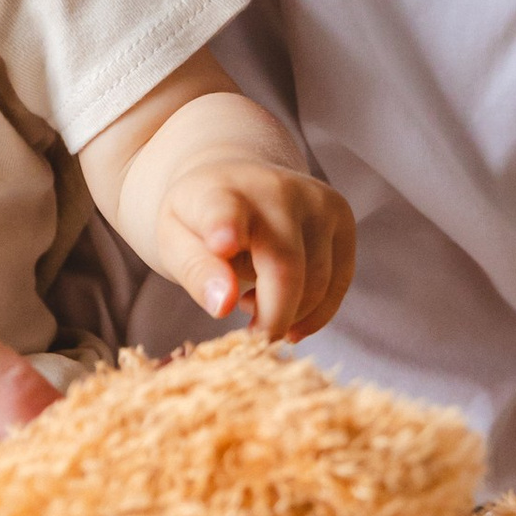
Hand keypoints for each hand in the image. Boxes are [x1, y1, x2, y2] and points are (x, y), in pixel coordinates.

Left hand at [154, 158, 355, 341]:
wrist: (236, 176)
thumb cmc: (200, 220)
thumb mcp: (173, 242)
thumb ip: (194, 271)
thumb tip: (222, 305)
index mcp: (218, 192)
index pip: (223, 210)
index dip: (225, 228)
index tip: (222, 246)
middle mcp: (275, 189)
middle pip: (285, 267)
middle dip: (272, 318)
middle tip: (251, 338)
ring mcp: (316, 199)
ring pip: (318, 281)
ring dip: (290, 312)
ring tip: (255, 304)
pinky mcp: (341, 215)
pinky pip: (340, 281)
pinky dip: (316, 311)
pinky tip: (290, 312)